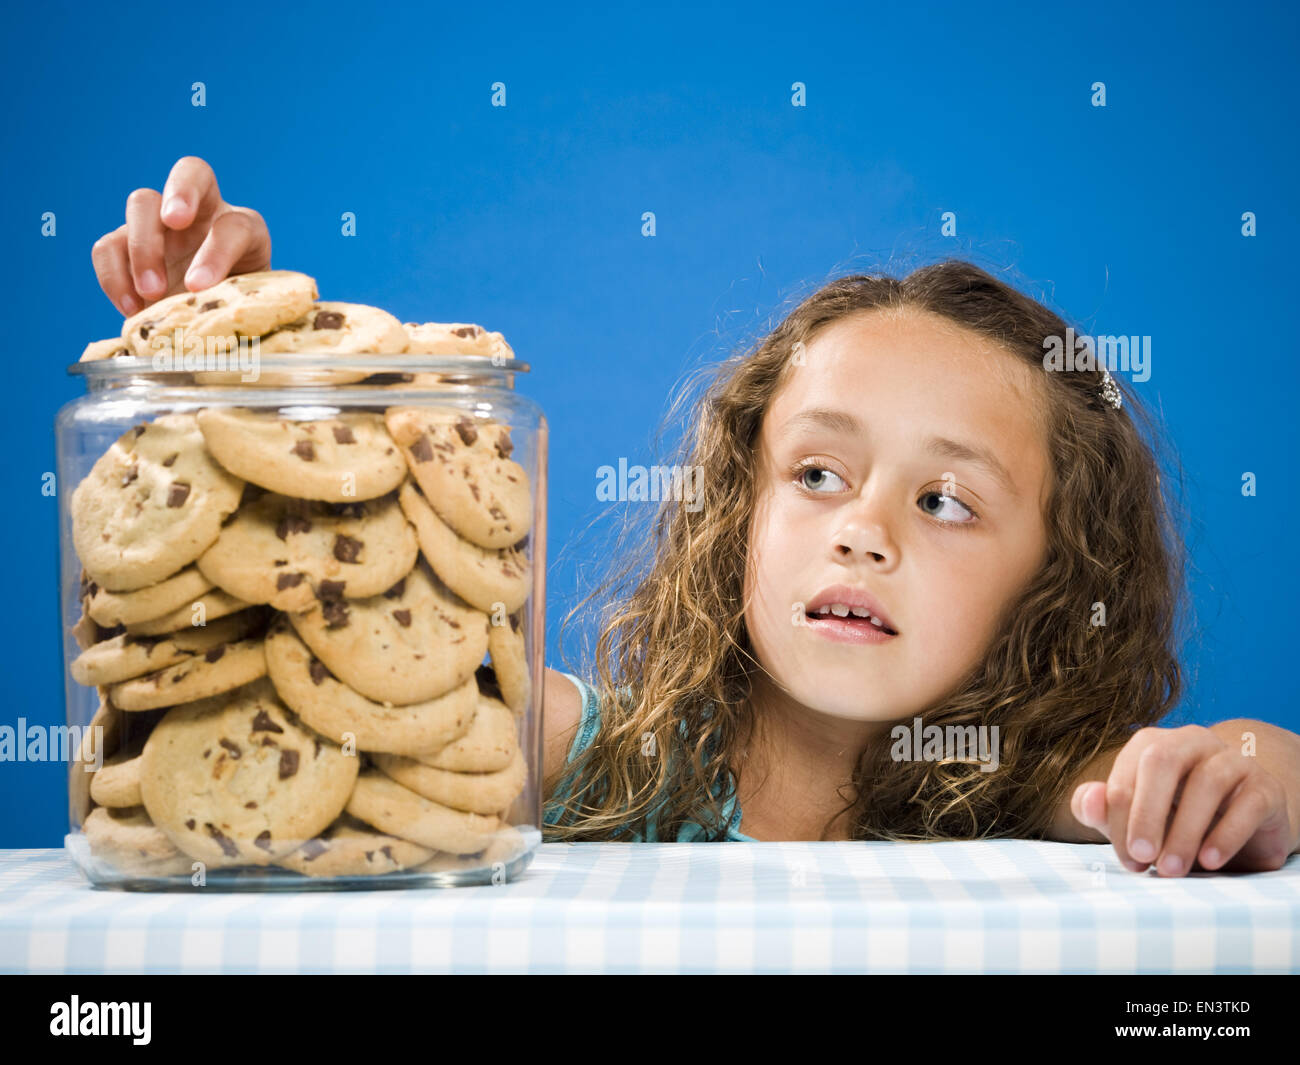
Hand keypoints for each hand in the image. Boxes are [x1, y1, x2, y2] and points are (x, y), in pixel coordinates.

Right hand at [91, 155, 270, 316]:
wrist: (206, 327)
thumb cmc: (232, 317)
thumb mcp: (245, 311)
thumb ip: (239, 305)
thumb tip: (216, 313)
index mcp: (243, 230)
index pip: (236, 225)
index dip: (218, 250)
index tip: (199, 285)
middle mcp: (204, 215)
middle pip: (192, 173)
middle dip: (182, 193)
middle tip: (173, 222)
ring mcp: (162, 226)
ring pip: (141, 202)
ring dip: (143, 245)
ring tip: (152, 293)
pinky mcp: (127, 245)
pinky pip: (107, 246)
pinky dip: (113, 275)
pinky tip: (131, 309)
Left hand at [1070, 724, 1294, 875]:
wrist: (1243, 826)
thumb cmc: (1176, 819)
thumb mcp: (1135, 819)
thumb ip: (1102, 810)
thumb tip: (1088, 800)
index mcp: (1152, 745)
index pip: (1125, 775)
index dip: (1120, 819)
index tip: (1128, 859)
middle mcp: (1191, 742)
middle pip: (1161, 761)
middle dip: (1147, 813)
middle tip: (1142, 857)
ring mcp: (1232, 760)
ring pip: (1207, 782)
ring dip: (1185, 831)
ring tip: (1172, 869)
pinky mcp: (1265, 787)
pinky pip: (1248, 804)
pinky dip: (1226, 834)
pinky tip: (1209, 861)